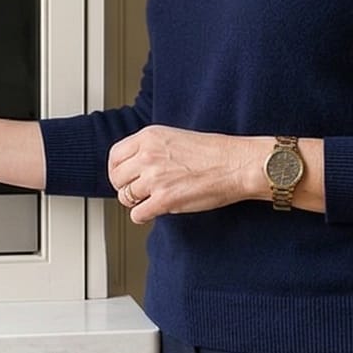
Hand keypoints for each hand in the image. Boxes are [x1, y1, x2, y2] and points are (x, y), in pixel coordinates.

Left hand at [106, 127, 256, 223]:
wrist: (237, 165)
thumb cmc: (215, 153)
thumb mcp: (175, 137)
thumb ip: (152, 148)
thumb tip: (135, 165)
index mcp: (149, 137)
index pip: (115, 156)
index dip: (117, 170)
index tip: (123, 176)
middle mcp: (147, 156)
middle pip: (117, 178)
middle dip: (125, 187)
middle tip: (137, 192)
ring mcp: (154, 179)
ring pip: (126, 197)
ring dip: (137, 202)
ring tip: (151, 200)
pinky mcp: (164, 200)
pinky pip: (137, 214)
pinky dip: (143, 216)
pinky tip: (154, 211)